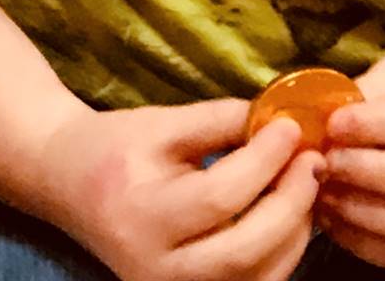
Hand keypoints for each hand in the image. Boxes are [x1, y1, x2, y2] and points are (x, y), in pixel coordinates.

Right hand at [35, 98, 322, 280]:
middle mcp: (154, 270)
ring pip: (254, 280)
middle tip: (313, 160)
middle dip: (290, 203)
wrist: (71, 186)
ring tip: (307, 183)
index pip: (218, 197)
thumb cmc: (118, 147)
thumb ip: (221, 121)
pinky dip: (281, 255)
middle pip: (242, 251)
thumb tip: (282, 119)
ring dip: (294, 232)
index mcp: (142, 217)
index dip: (264, 161)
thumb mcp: (164, 123)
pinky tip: (293, 214)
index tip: (292, 127)